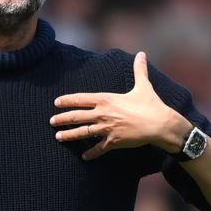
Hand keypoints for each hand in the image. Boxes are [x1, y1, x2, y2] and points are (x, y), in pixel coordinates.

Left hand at [51, 52, 189, 159]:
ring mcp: (107, 129)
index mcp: (107, 99)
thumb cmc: (151, 104)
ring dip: (69, 135)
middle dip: (62, 119)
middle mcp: (103, 114)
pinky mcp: (113, 142)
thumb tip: (142, 54)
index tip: (57, 103)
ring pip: (83, 133)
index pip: (81, 99)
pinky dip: (91, 153)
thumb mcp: (143, 86)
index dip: (67, 100)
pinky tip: (84, 157)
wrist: (159, 124)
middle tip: (51, 121)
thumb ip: (139, 70)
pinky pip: (99, 149)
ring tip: (59, 137)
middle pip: (77, 116)